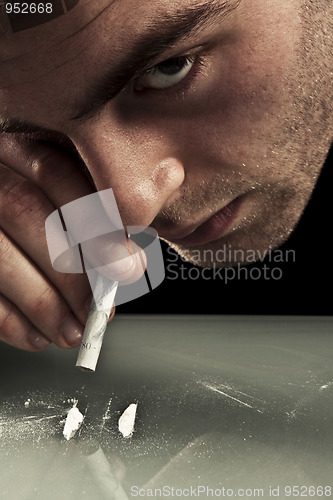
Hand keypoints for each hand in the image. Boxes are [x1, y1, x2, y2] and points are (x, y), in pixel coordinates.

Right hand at [0, 134, 143, 351]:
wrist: (2, 224)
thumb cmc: (46, 214)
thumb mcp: (71, 195)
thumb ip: (105, 206)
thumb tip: (150, 223)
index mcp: (16, 145)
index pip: (55, 172)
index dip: (96, 222)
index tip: (128, 266)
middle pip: (24, 210)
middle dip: (70, 267)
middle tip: (101, 307)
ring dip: (43, 302)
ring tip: (74, 331)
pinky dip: (9, 319)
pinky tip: (37, 336)